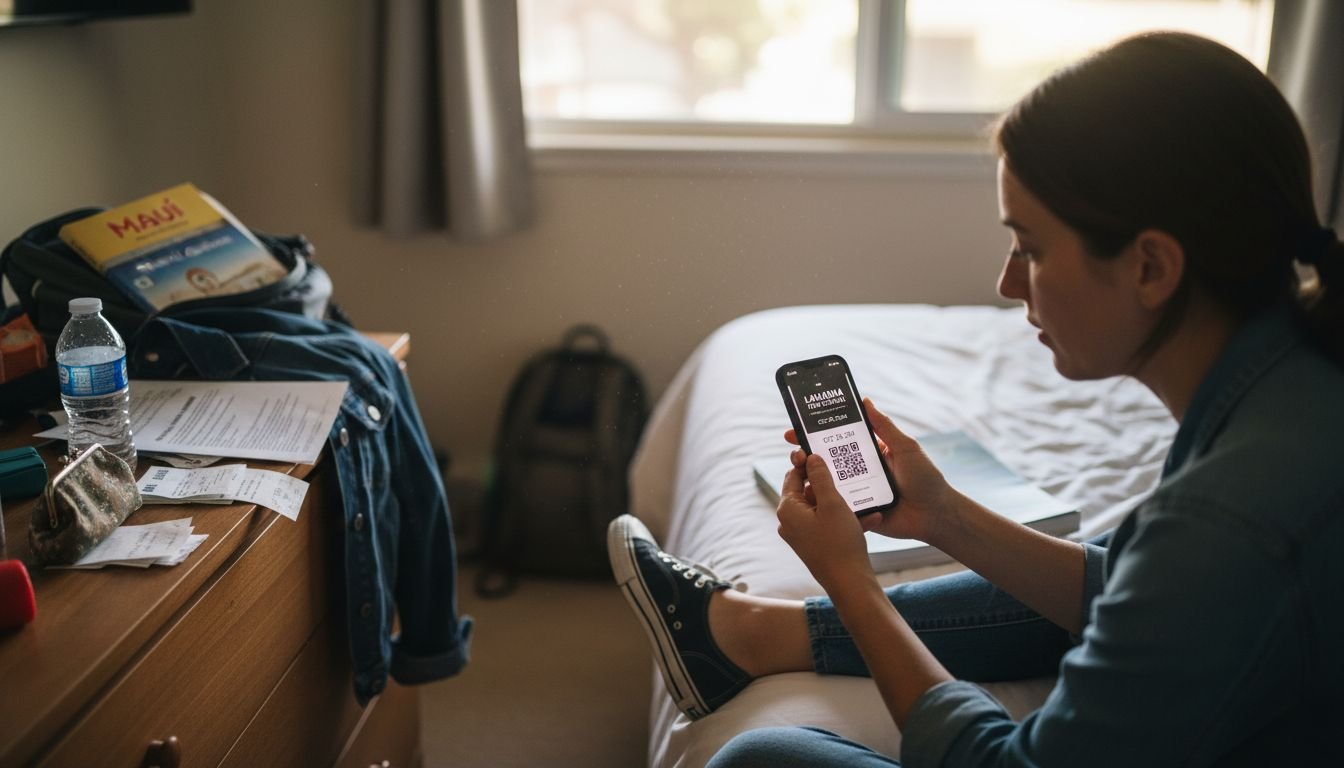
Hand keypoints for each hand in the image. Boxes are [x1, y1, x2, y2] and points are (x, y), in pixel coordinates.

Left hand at [777, 453, 875, 591]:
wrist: (850, 584)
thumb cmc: (839, 543)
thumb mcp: (832, 503)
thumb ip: (821, 477)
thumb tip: (811, 457)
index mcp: (788, 509)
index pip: (793, 475)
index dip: (808, 462)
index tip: (825, 453)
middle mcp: (790, 522)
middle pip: (808, 491)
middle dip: (831, 484)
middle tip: (848, 474)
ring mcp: (802, 535)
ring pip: (822, 508)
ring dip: (844, 502)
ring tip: (865, 497)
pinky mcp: (815, 545)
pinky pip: (829, 524)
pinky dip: (846, 519)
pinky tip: (872, 518)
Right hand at [784, 399, 957, 545]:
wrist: (935, 515)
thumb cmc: (926, 479)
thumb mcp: (906, 447)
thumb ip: (884, 426)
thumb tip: (865, 400)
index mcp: (868, 453)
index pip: (836, 441)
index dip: (815, 434)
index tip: (795, 430)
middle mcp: (859, 472)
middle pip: (826, 463)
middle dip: (805, 457)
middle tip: (794, 453)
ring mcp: (857, 493)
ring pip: (826, 485)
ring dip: (810, 479)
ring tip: (799, 474)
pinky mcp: (857, 513)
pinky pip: (836, 508)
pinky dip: (823, 503)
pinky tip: (811, 498)